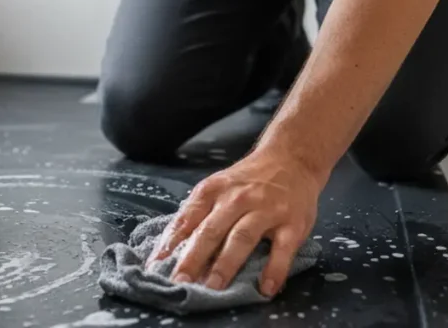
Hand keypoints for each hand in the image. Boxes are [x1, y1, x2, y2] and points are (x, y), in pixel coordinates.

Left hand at [146, 147, 324, 297]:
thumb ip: (197, 213)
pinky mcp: (291, 224)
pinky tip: (265, 289)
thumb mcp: (217, 187)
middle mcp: (237, 199)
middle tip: (180, 282)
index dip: (171, 242)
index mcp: (213, 190)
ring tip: (212, 288)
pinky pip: (282, 249)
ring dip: (225, 264)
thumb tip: (170, 245)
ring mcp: (265, 210)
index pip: (187, 218)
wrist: (290, 159)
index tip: (156, 264)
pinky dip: (274, 270)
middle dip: (193, 258)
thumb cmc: (247, 180)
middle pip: (211, 230)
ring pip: (241, 238)